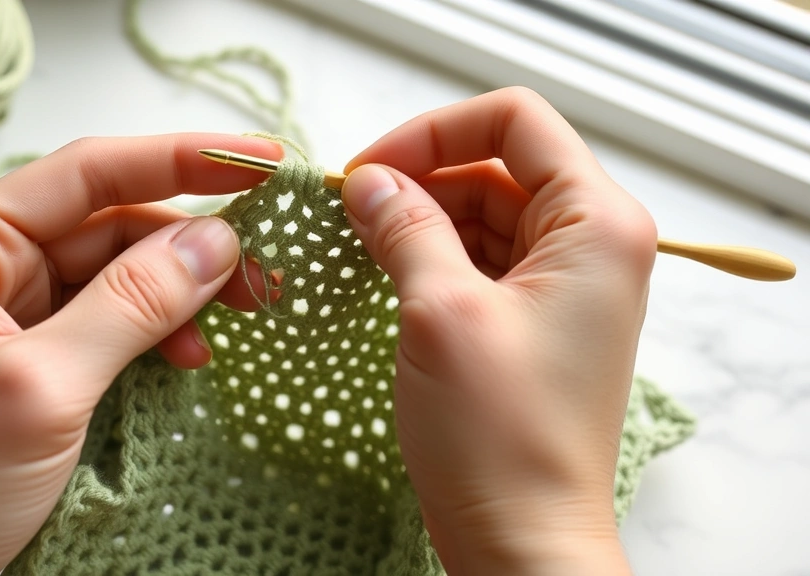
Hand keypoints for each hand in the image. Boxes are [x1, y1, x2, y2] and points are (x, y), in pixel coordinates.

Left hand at [0, 134, 281, 574]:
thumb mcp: (40, 387)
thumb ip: (131, 304)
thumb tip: (217, 242)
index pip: (89, 175)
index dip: (181, 159)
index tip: (261, 161)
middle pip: (114, 222)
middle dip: (192, 241)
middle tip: (264, 268)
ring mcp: (16, 312)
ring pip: (124, 272)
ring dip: (183, 291)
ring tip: (235, 316)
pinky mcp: (42, 356)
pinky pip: (118, 320)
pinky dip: (162, 331)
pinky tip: (188, 354)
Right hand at [341, 88, 652, 574]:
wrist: (524, 539)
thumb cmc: (501, 438)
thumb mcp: (440, 311)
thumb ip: (405, 227)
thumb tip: (368, 180)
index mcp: (596, 223)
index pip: (515, 122)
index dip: (435, 132)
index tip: (371, 168)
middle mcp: (591, 244)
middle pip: (494, 167)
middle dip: (419, 179)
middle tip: (350, 210)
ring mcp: (563, 284)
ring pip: (482, 214)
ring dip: (418, 220)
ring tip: (359, 243)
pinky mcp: (533, 320)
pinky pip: (479, 260)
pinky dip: (430, 257)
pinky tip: (384, 270)